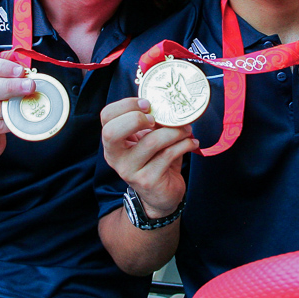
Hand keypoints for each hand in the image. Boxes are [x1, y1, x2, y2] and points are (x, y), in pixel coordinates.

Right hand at [100, 97, 196, 217]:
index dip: (125, 105)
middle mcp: (116, 157)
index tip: (147, 103)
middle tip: (158, 118)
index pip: (106, 116)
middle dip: (136, 118)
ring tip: (187, 129)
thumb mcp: (147, 139)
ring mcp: (130, 170)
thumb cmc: (155, 161)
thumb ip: (151, 122)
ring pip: (151, 142)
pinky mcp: (148, 180)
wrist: (161, 196)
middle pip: (112, 132)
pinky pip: (168, 154)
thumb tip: (168, 101)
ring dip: (174, 131)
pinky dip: (184, 144)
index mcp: (113, 142)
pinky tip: (192, 142)